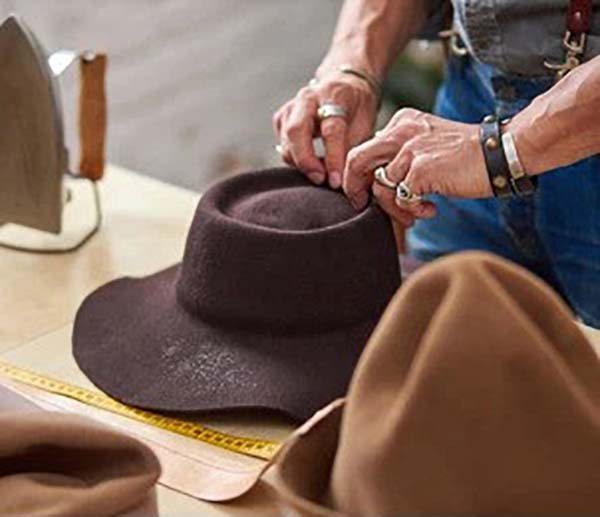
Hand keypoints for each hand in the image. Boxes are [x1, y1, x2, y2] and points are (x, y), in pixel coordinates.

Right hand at [273, 73, 377, 188]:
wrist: (343, 84)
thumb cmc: (357, 106)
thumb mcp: (366, 124)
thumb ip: (354, 150)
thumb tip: (349, 182)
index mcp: (335, 94)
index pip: (331, 129)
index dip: (333, 157)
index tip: (337, 181)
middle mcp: (308, 97)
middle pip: (297, 130)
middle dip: (306, 160)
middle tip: (319, 180)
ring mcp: (291, 107)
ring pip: (286, 141)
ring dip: (301, 163)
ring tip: (321, 175)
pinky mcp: (282, 118)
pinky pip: (282, 145)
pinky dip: (295, 159)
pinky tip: (311, 164)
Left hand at [343, 108, 491, 224]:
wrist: (502, 151)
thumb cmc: (468, 154)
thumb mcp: (429, 143)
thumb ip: (403, 153)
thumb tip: (379, 178)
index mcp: (401, 122)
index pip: (366, 149)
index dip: (361, 175)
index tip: (366, 194)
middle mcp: (401, 131)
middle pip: (357, 161)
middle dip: (356, 188)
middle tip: (363, 205)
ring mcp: (410, 150)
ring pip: (380, 187)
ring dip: (394, 208)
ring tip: (413, 215)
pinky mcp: (420, 170)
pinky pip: (401, 199)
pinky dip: (413, 210)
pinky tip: (430, 209)